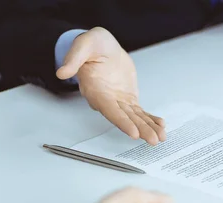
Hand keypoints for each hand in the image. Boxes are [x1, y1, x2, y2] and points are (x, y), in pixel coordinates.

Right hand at [56, 27, 165, 144]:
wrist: (102, 46)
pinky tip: (160, 126)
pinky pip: (140, 112)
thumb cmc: (93, 45)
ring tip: (160, 137)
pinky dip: (150, 119)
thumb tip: (62, 72)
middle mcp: (107, 99)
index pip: (109, 110)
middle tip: (153, 140)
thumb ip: (74, 58)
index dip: (122, 122)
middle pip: (124, 118)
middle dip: (140, 130)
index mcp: (95, 90)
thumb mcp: (83, 44)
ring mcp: (118, 101)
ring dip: (148, 128)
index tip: (133, 132)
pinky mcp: (127, 99)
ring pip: (134, 118)